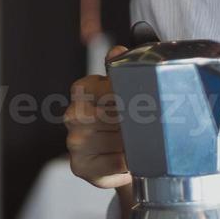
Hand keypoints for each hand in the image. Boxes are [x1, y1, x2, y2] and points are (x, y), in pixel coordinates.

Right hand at [65, 46, 130, 188]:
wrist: (124, 159)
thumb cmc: (124, 121)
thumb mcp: (124, 91)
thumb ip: (120, 70)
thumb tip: (117, 52)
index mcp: (82, 90)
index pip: (102, 88)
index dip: (123, 98)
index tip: (138, 104)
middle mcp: (73, 115)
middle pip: (109, 116)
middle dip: (131, 122)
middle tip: (146, 126)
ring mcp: (74, 142)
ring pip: (112, 140)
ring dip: (132, 143)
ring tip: (140, 143)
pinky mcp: (81, 166)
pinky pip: (112, 163)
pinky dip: (128, 162)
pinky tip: (133, 160)